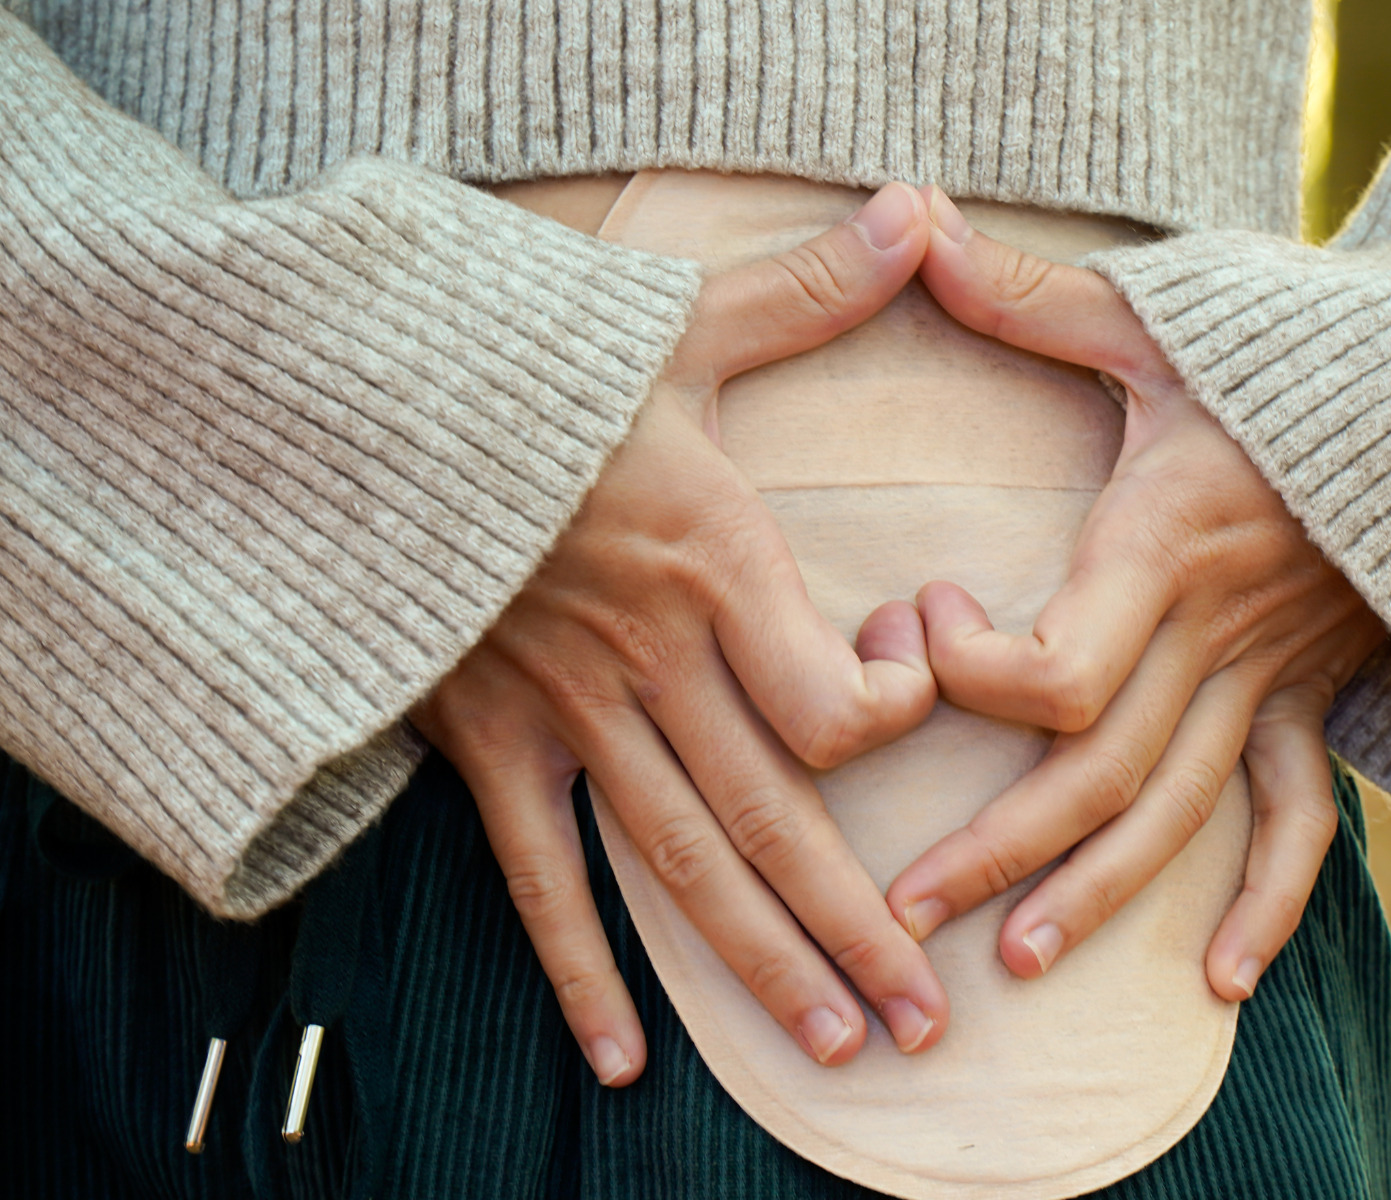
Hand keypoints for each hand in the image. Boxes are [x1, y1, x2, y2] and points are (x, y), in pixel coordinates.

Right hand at [413, 183, 950, 1084]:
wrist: (350, 402)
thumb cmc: (533, 368)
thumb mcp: (675, 323)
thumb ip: (812, 290)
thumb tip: (926, 210)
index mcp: (712, 565)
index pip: (829, 705)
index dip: (891, 719)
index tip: (913, 692)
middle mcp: (650, 661)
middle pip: (775, 822)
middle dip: (859, 928)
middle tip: (929, 1023)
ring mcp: (564, 714)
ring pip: (679, 868)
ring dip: (759, 968)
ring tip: (837, 1050)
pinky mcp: (487, 742)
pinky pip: (539, 876)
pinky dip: (580, 969)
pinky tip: (619, 1061)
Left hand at [885, 190, 1388, 1002]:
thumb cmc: (1294, 350)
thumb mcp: (1161, 314)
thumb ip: (1027, 292)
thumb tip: (910, 219)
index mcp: (1166, 546)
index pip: (1060, 673)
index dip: (969, 674)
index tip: (914, 614)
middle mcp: (1217, 635)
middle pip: (1096, 775)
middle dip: (994, 849)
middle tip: (902, 915)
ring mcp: (1274, 679)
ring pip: (1179, 814)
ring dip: (1098, 895)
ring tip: (1016, 963)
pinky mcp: (1314, 698)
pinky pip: (1298, 821)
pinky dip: (1268, 903)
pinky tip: (1218, 980)